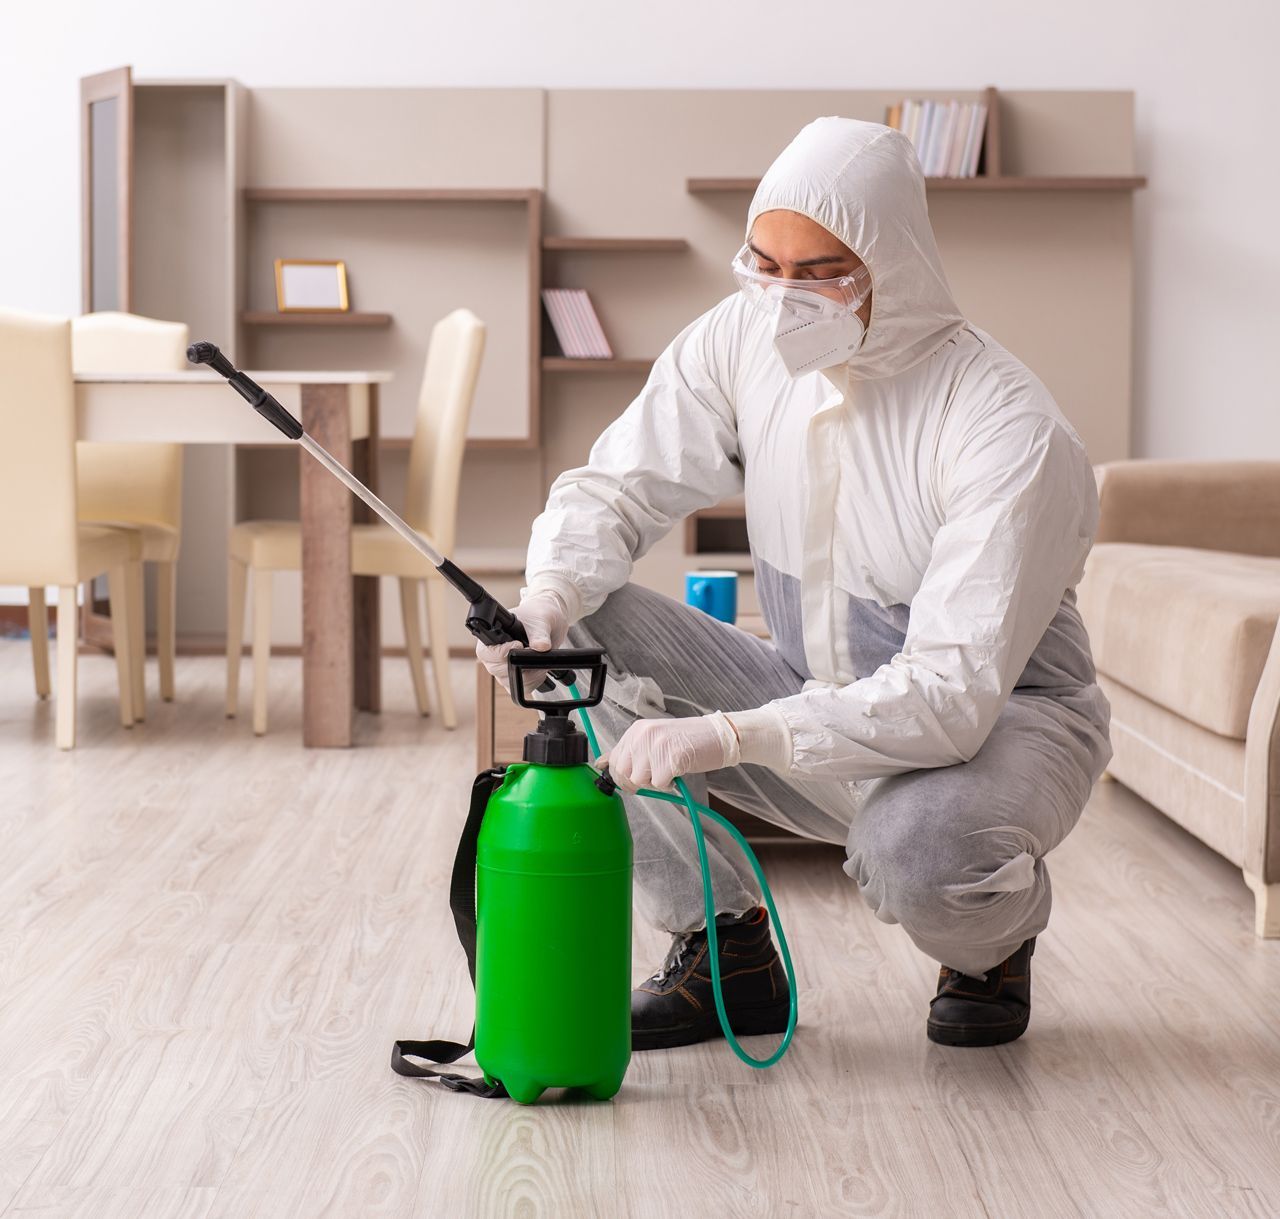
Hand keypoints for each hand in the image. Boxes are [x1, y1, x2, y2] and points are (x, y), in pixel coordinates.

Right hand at [476, 591, 570, 692]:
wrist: (548, 623)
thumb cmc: (538, 615)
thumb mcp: (541, 620)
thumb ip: (539, 633)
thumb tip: (541, 647)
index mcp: (492, 635)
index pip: (485, 652)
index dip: (500, 653)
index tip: (519, 645)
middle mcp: (493, 654)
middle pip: (496, 670)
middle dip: (518, 665)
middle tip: (535, 653)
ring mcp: (503, 668)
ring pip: (508, 682)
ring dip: (528, 675)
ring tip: (540, 660)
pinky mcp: (515, 677)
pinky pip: (520, 687)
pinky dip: (533, 681)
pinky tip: (540, 669)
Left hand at [602, 712, 740, 791]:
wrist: (718, 736)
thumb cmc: (687, 742)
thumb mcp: (653, 742)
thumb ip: (628, 753)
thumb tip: (599, 763)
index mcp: (636, 730)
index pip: (613, 761)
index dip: (622, 777)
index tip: (636, 780)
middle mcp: (643, 735)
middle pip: (623, 773)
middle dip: (637, 783)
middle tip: (656, 777)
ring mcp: (656, 745)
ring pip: (639, 781)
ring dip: (655, 783)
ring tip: (669, 771)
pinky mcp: (671, 758)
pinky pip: (658, 784)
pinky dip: (668, 785)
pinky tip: (677, 773)